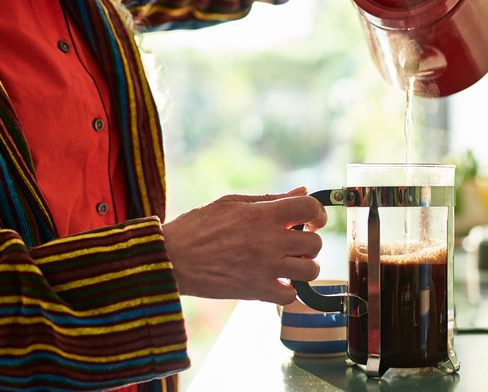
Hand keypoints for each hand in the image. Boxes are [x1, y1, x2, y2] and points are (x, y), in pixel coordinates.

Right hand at [162, 187, 326, 304]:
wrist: (170, 259)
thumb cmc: (197, 227)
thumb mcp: (231, 202)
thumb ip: (271, 199)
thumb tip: (303, 192)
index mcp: (261, 214)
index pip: (308, 207)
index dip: (317, 213)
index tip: (312, 220)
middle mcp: (268, 240)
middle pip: (314, 243)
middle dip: (309, 242)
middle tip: (295, 243)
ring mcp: (264, 267)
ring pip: (310, 270)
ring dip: (304, 267)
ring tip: (289, 264)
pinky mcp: (256, 290)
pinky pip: (291, 296)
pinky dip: (289, 291)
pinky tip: (277, 282)